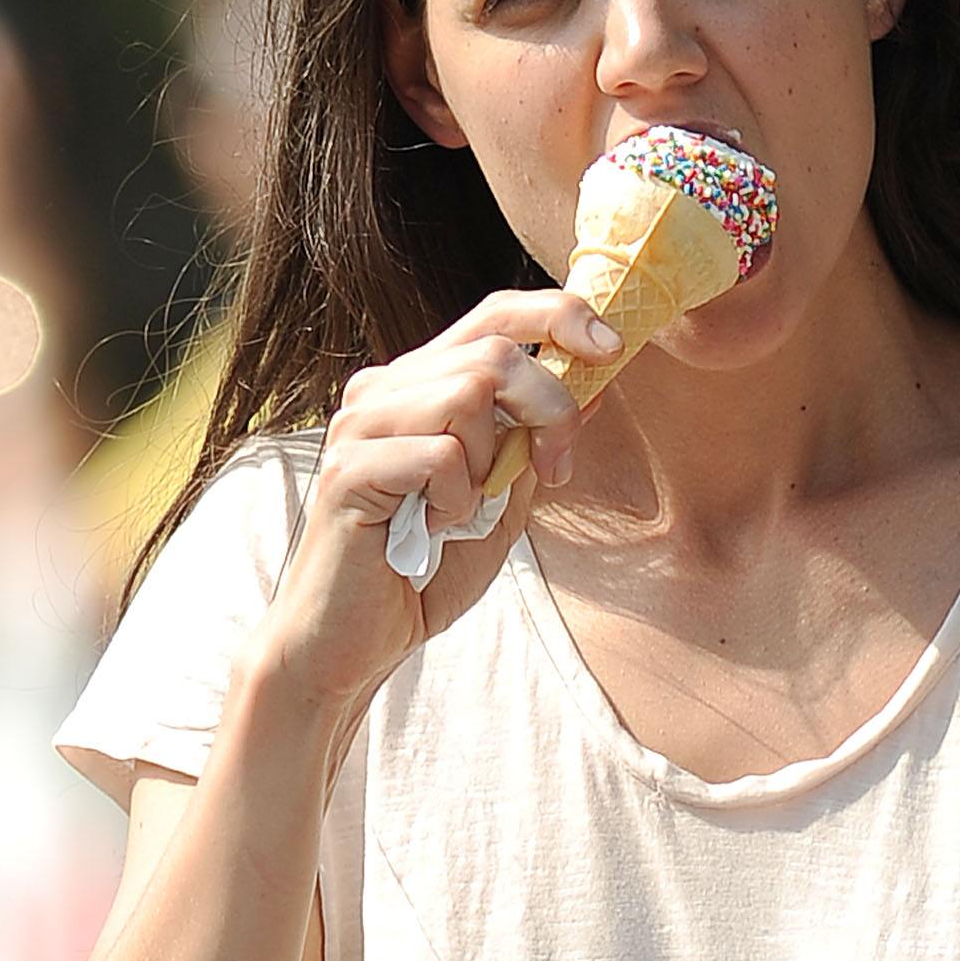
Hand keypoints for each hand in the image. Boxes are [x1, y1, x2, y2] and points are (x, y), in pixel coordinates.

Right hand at [257, 287, 621, 717]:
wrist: (350, 645)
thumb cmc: (421, 576)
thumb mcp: (500, 504)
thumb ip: (530, 446)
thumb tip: (591, 385)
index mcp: (419, 387)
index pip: (493, 315)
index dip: (557, 317)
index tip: (610, 349)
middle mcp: (383, 391)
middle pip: (494, 353)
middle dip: (549, 410)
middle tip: (552, 470)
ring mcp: (360, 426)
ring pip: (467, 394)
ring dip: (490, 464)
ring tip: (462, 511)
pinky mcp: (348, 470)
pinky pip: (439, 456)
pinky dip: (455, 501)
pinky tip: (431, 530)